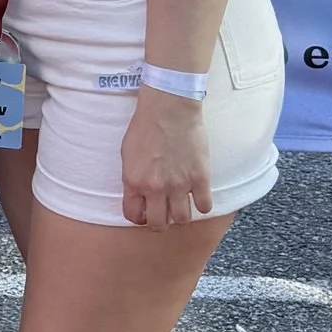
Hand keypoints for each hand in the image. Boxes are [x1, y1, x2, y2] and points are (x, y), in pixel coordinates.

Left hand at [120, 90, 213, 226]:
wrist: (169, 107)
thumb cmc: (146, 125)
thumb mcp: (127, 154)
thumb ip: (133, 177)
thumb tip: (138, 194)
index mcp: (134, 182)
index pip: (133, 216)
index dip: (139, 217)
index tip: (145, 212)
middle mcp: (155, 188)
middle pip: (158, 224)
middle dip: (160, 222)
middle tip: (164, 213)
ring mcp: (179, 185)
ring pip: (182, 219)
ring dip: (181, 215)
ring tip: (181, 204)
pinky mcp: (200, 178)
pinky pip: (204, 206)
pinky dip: (202, 205)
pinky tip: (198, 196)